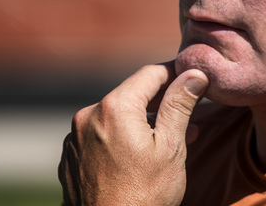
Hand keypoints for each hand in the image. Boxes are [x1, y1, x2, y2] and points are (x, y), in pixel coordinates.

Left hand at [58, 63, 209, 205]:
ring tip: (173, 136)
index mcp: (115, 107)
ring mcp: (75, 136)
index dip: (175, 72)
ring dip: (143, 121)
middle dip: (161, 100)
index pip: (150, 74)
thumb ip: (179, 104)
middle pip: (132, 94)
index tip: (194, 76)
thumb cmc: (144, 197)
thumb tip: (195, 73)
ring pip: (117, 116)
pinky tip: (142, 153)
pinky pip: (101, 135)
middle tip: (189, 107)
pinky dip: (122, 137)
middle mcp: (88, 115)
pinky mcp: (71, 155)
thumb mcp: (171, 147)